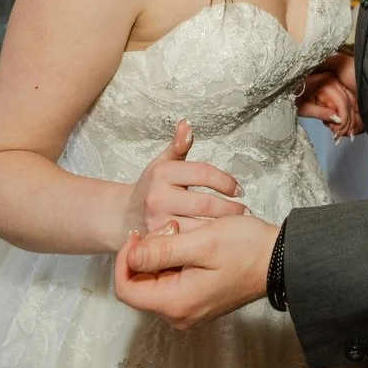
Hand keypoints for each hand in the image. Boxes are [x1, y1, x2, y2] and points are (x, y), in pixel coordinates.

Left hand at [115, 214, 280, 328]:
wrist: (280, 260)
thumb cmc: (246, 249)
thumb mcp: (201, 242)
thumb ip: (161, 251)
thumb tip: (131, 256)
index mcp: (176, 303)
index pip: (125, 289)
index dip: (125, 259)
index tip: (139, 234)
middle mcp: (179, 313)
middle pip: (140, 284)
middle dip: (148, 253)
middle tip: (173, 229)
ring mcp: (189, 309)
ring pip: (155, 281)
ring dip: (163, 254)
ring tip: (187, 234)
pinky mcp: (198, 300)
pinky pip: (172, 281)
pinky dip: (175, 260)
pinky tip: (192, 243)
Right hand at [124, 119, 244, 236]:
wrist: (123, 216)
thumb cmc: (150, 188)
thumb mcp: (162, 163)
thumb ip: (178, 145)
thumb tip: (186, 124)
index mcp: (162, 173)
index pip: (203, 173)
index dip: (225, 181)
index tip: (238, 189)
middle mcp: (158, 197)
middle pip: (205, 204)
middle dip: (230, 208)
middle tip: (244, 211)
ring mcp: (157, 222)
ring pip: (200, 226)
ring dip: (222, 226)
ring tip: (236, 225)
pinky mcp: (159, 243)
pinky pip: (190, 243)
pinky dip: (207, 241)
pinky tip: (218, 239)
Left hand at [296, 73, 361, 139]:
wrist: (283, 87)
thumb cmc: (291, 96)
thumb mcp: (304, 108)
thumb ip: (322, 113)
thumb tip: (339, 120)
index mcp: (325, 82)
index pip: (342, 102)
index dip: (344, 119)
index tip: (340, 132)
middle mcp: (332, 79)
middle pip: (348, 102)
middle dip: (346, 120)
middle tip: (340, 134)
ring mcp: (333, 81)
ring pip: (347, 101)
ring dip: (345, 117)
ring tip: (337, 131)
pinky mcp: (332, 87)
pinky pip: (342, 100)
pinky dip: (341, 112)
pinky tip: (335, 123)